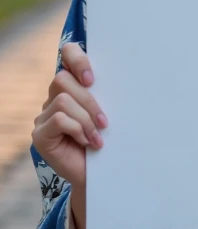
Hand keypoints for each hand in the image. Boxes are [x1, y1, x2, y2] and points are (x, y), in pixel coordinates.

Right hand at [32, 42, 106, 188]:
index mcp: (73, 86)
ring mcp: (43, 116)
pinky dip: (77, 130)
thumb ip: (106, 93)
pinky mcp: (40, 135)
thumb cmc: (109, 141)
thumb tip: (125, 72)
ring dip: (86, 119)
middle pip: (62, 79)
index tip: (92, 79)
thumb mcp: (109, 112)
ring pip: (62, 100)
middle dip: (89, 101)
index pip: (67, 53)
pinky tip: (87, 143)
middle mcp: (53, 97)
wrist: (101, 174)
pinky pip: (58, 120)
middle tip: (105, 122)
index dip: (78, 59)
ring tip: (98, 137)